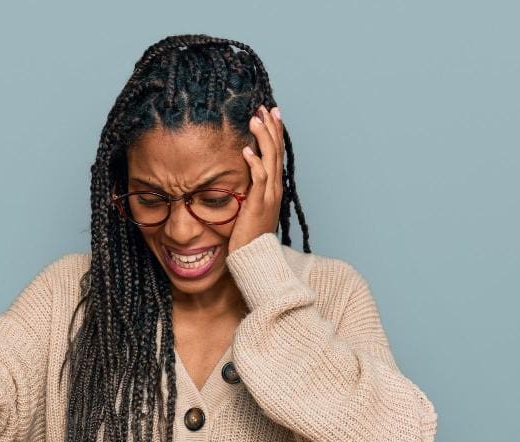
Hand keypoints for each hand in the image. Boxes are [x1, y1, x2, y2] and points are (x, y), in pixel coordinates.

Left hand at [228, 104, 284, 254]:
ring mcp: (269, 195)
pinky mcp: (259, 203)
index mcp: (274, 187)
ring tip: (255, 118)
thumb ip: (251, 190)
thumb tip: (242, 177)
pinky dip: (254, 163)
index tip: (271, 113)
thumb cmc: (250, 235)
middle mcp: (275, 188)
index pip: (277, 154)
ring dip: (263, 137)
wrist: (256, 256)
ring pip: (270, 159)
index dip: (275, 132)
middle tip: (264, 107)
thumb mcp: (252, 207)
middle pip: (276, 151)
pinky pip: (259, 179)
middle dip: (271, 127)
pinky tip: (247, 149)